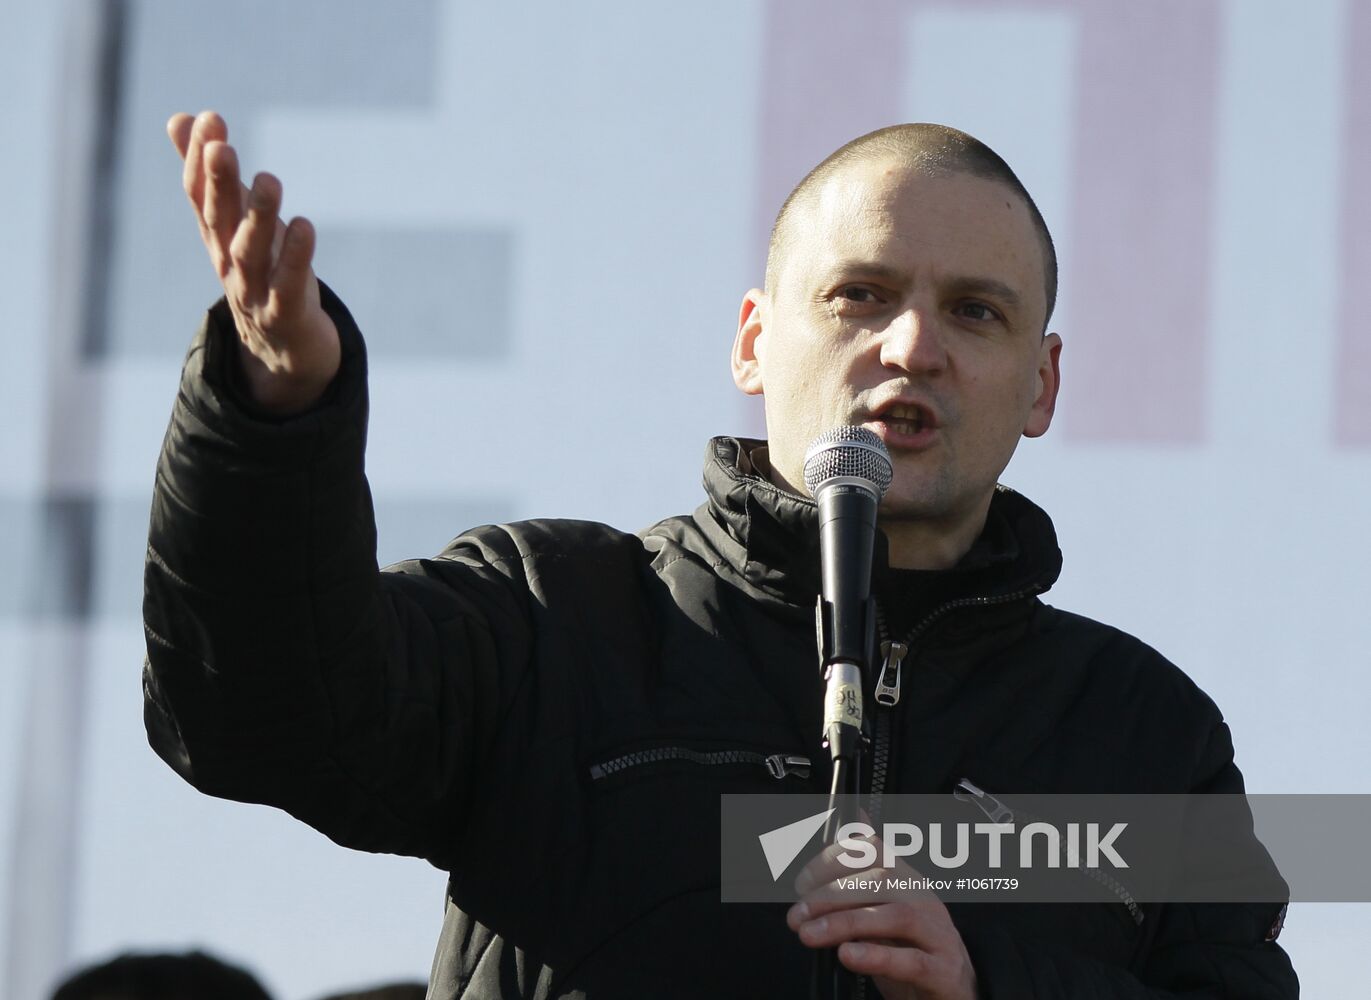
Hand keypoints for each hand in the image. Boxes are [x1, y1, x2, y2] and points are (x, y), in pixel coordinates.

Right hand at [168, 111, 339, 414]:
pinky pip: (288, 285)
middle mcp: (228, 263)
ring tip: (268, 179)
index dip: (199, 158)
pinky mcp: (285, 314)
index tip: (210, 118)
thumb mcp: (236, 224)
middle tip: (220, 146)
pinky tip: (304, 227)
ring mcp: (254, 291)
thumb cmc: (261, 275)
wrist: (282, 352)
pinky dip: (295, 258)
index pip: (200, 195)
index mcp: (216, 238)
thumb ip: (212, 175)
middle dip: (217, 183)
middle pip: (219, 220)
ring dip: (257, 216)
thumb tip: (180, 118)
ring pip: (251, 252)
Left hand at [787, 835, 977, 999]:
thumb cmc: (914, 945)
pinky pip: (910, 960)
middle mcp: (923, 899)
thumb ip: (865, 868)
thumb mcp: (885, 904)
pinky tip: (848, 955)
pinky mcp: (942, 971)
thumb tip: (852, 817)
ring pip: (894, 916)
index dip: (832, 861)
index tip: (801, 883)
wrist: (956, 989)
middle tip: (797, 915)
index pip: (872, 851)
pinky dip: (876, 956)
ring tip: (810, 934)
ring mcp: (936, 933)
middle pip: (879, 881)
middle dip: (829, 895)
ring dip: (845, 923)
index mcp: (906, 879)